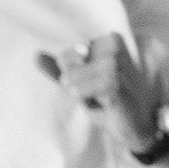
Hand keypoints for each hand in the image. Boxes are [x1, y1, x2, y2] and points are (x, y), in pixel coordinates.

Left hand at [37, 34, 159, 153]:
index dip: (70, 74)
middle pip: (71, 61)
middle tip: (88, 94)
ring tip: (91, 100)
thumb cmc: (108, 102)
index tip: (87, 85)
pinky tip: (96, 103)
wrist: (133, 126)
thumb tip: (35, 56)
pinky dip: (87, 94)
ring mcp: (119, 65)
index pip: (68, 53)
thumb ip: (60, 69)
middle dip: (73, 81)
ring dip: (79, 90)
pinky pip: (93, 84)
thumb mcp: (82, 83)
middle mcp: (114, 47)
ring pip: (79, 73)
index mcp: (107, 41)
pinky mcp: (120, 83)